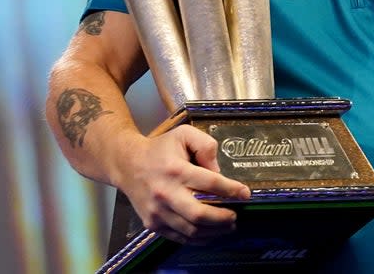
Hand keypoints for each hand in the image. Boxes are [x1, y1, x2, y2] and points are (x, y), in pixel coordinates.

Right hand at [118, 124, 251, 244]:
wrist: (127, 165)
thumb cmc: (160, 149)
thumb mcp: (184, 134)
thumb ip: (206, 146)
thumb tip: (219, 172)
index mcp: (176, 170)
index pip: (210, 183)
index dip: (232, 190)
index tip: (245, 194)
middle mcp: (166, 193)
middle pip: (199, 213)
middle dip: (223, 217)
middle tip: (235, 215)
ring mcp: (158, 211)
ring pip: (191, 230)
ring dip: (214, 231)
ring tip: (227, 226)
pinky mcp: (153, 223)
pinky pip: (179, 237)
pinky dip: (198, 238)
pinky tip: (210, 233)